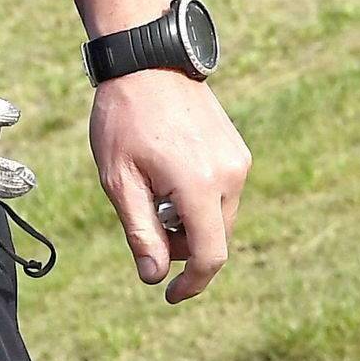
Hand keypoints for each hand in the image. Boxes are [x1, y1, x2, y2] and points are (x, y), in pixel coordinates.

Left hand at [91, 69, 248, 302]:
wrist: (147, 64)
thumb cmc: (124, 120)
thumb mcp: (120, 183)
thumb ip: (141, 233)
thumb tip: (155, 276)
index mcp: (201, 185)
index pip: (210, 255)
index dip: (191, 284)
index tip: (169, 296)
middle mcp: (231, 174)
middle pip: (214, 239)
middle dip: (181, 249)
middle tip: (144, 225)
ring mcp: (239, 160)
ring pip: (219, 218)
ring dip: (187, 225)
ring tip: (151, 194)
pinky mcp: (238, 151)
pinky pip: (222, 194)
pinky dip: (197, 203)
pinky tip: (167, 179)